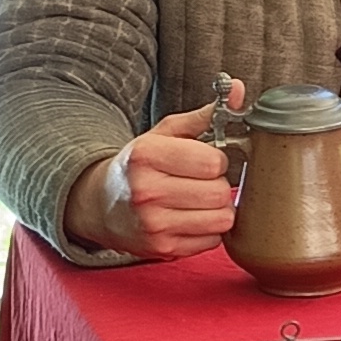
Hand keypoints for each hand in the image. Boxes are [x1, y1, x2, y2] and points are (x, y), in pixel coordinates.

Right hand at [64, 84, 243, 258]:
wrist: (100, 205)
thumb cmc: (139, 166)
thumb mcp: (164, 134)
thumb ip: (204, 116)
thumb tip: (240, 91)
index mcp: (146, 156)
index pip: (214, 162)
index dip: (217, 160)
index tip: (205, 161)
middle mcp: (146, 192)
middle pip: (220, 192)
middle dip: (219, 185)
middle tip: (201, 182)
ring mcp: (154, 225)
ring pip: (222, 219)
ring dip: (218, 209)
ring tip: (198, 200)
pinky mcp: (162, 250)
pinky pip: (212, 241)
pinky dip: (208, 231)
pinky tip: (190, 218)